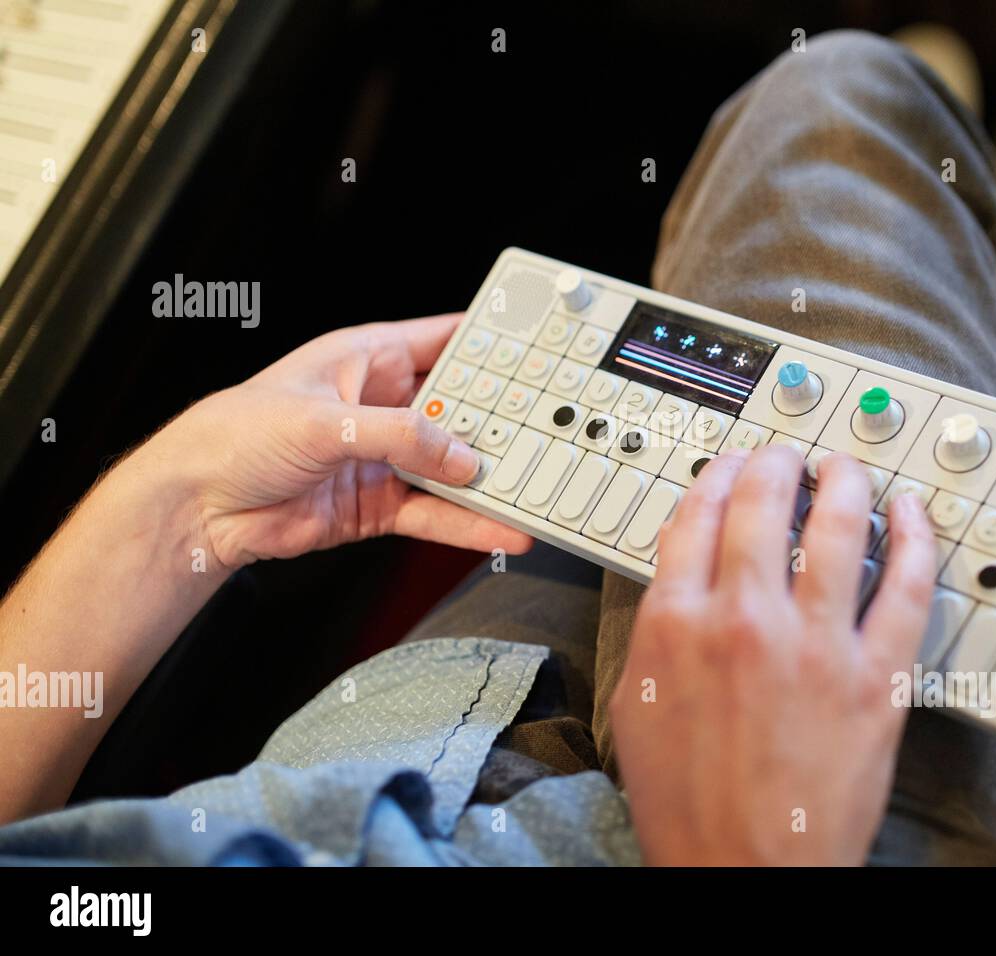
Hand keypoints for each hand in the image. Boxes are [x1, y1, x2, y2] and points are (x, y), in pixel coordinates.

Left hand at [148, 313, 531, 568]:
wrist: (198, 506)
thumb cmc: (236, 434)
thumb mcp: (324, 421)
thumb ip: (399, 437)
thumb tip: (461, 455)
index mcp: (368, 359)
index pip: (446, 342)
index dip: (493, 346)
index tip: (539, 356)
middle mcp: (383, 406)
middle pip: (461, 410)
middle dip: (502, 422)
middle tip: (549, 433)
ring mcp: (383, 457)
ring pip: (454, 466)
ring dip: (491, 480)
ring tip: (535, 489)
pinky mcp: (380, 504)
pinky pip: (436, 513)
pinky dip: (469, 523)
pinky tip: (499, 529)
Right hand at [609, 445, 935, 865]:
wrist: (741, 868)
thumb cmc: (687, 801)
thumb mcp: (638, 701)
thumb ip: (659, 627)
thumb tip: (682, 576)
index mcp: (676, 621)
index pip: (698, 513)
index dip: (719, 475)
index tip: (733, 466)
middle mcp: (742, 618)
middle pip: (763, 502)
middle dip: (777, 463)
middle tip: (789, 457)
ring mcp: (813, 643)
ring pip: (835, 526)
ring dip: (843, 480)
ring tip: (846, 467)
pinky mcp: (874, 675)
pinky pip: (904, 585)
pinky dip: (914, 538)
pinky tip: (911, 514)